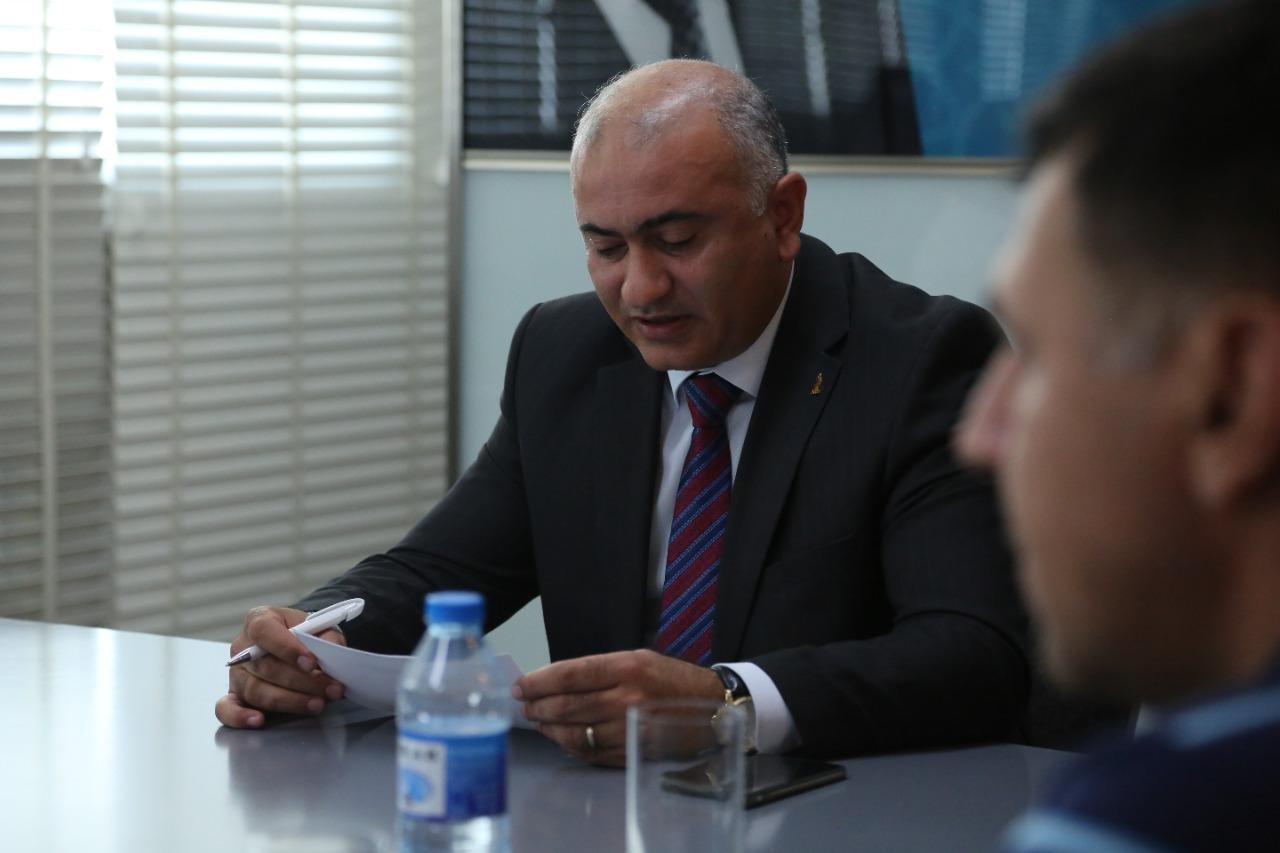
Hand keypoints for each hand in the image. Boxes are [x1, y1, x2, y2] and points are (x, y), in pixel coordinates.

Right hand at [214, 606, 347, 727]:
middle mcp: (242, 647)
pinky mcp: (235, 696)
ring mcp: (236, 673)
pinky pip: (227, 709)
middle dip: (302, 681)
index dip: (287, 648)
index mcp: (259, 620)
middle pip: (266, 667)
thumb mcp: (320, 628)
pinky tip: (258, 720)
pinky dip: (239, 717)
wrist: (298, 647)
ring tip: (317, 704)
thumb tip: (331, 653)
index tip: (311, 663)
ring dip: (290, 701)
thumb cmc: (306, 635)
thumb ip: (327, 637)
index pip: (265, 631)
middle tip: (330, 688)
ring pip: (257, 691)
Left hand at [513, 649, 721, 766]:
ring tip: (539, 722)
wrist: (713, 706)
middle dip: (539, 707)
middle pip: (568, 705)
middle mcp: (628, 698)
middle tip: (525, 706)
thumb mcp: (639, 659)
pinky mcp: (634, 753)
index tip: (521, 686)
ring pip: (576, 733)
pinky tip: (561, 738)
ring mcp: (631, 729)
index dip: (539, 681)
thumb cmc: (671, 679)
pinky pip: (592, 753)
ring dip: (550, 729)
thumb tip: (555, 682)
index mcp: (628, 667)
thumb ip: (599, 670)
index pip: (570, 675)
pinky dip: (571, 746)